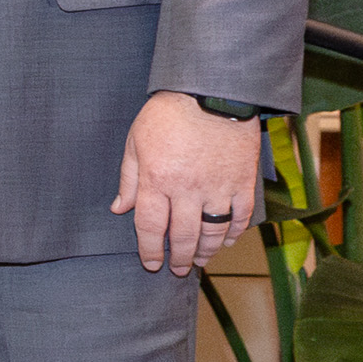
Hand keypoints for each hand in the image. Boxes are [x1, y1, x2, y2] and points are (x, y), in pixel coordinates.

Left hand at [115, 91, 261, 277]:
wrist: (212, 91)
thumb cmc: (168, 113)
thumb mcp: (136, 141)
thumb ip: (128, 179)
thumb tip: (119, 208)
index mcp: (157, 180)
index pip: (150, 227)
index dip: (149, 250)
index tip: (151, 264)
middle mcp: (187, 189)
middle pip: (183, 236)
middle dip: (179, 258)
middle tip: (178, 270)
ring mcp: (218, 187)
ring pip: (213, 232)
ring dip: (206, 251)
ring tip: (200, 260)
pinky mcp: (243, 181)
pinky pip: (240, 216)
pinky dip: (234, 233)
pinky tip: (226, 240)